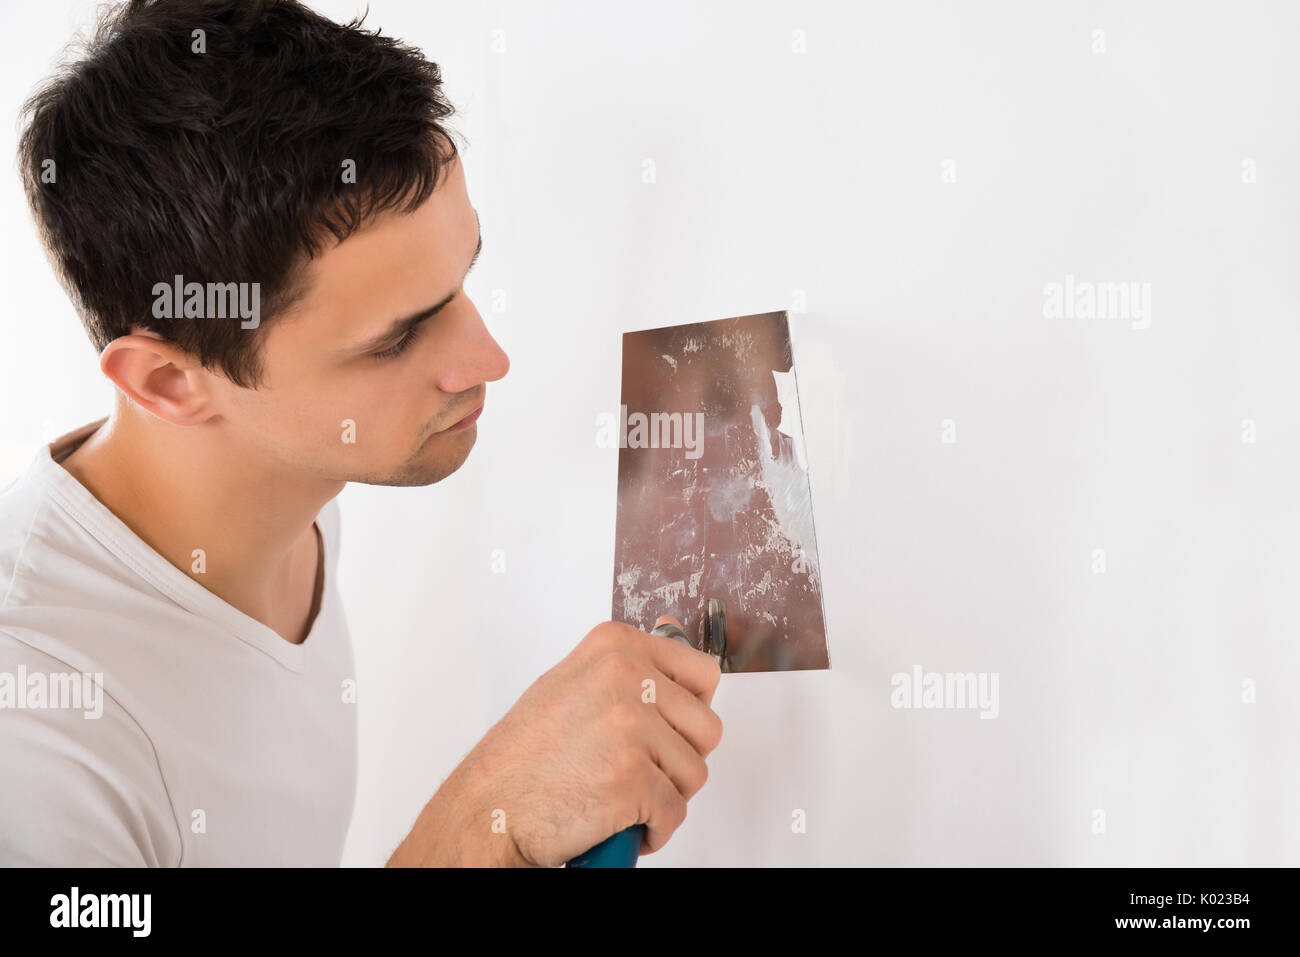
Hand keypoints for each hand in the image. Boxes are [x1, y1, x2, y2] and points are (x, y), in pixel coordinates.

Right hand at [388, 615, 722, 866]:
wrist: (488, 810)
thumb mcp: (574, 682)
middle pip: (707, 728)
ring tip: (618, 793)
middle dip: (678, 759)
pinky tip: (615, 819)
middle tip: (635, 769)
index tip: (665, 729)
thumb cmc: (525, 756)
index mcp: (616, 647)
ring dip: (664, 795)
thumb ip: (627, 663)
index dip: (689, 712)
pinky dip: (652, 829)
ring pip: (694, 773)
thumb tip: (672, 629)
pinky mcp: (634, 777)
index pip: (703, 673)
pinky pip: (675, 812)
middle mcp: (625, 677)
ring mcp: (630, 726)